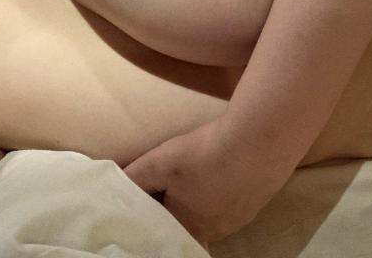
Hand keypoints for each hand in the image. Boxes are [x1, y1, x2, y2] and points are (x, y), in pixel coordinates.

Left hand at [122, 118, 289, 242]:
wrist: (259, 140)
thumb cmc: (204, 154)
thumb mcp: (159, 162)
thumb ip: (134, 177)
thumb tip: (112, 185)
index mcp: (186, 227)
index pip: (159, 225)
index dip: (151, 206)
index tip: (150, 187)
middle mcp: (214, 231)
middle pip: (186, 219)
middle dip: (175, 201)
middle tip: (171, 176)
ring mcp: (239, 219)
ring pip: (210, 211)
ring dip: (201, 195)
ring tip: (197, 170)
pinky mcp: (257, 202)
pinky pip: (232, 201)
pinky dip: (223, 188)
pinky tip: (223, 168)